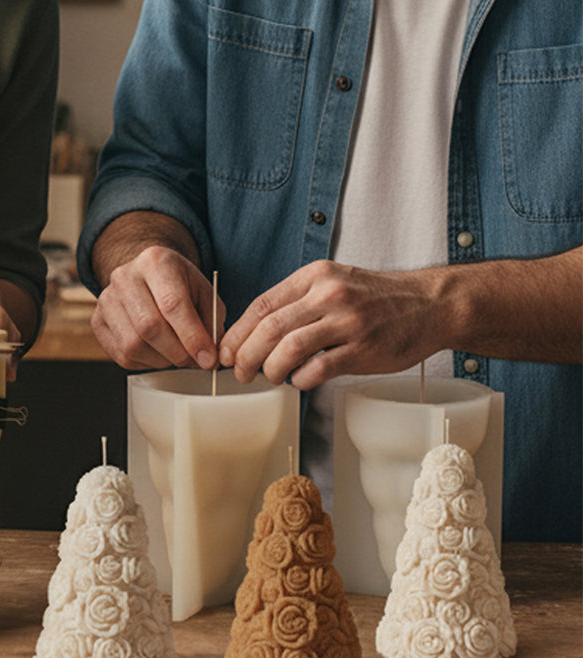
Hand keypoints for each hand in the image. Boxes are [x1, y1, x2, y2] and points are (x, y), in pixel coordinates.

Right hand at [90, 245, 221, 370]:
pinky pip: (122, 355)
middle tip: (195, 362)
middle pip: (149, 326)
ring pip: (134, 345)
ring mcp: (106, 299)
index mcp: (155, 261)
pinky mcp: (98, 321)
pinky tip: (158, 353)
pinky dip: (146, 362)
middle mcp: (124, 277)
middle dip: (177, 353)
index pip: (172, 304)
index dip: (192, 336)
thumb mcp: (204, 293)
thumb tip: (208, 357)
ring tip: (177, 355)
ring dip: (162, 360)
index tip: (207, 358)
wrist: (148, 277)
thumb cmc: (179, 286)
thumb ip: (210, 322)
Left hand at [220, 260, 442, 388]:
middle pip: (269, 328)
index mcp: (315, 276)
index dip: (237, 333)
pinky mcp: (363, 348)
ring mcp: (347, 322)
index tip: (227, 352)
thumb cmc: (378, 299)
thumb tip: (255, 334)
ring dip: (271, 368)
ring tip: (270, 377)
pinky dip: (301, 379)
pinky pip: (319, 369)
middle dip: (246, 355)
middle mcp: (329, 295)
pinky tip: (300, 380)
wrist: (431, 304)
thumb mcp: (335, 283)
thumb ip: (299, 302)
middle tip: (240, 373)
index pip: (262, 305)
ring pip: (289, 348)